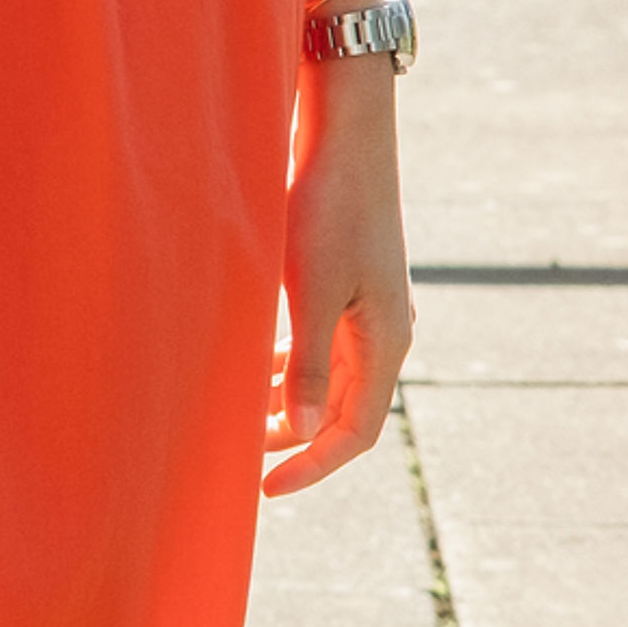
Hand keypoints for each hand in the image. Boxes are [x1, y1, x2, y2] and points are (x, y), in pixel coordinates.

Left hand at [264, 69, 409, 497]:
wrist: (348, 138)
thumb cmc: (329, 211)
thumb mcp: (312, 292)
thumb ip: (305, 366)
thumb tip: (300, 432)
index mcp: (386, 343)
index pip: (356, 432)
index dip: (313, 466)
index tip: (265, 488)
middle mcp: (386, 334)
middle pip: (345, 411)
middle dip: (297, 441)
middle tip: (243, 461)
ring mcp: (371, 309)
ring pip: (331, 379)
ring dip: (291, 404)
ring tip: (241, 421)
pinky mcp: (351, 285)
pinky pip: (324, 346)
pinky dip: (291, 367)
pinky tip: (255, 369)